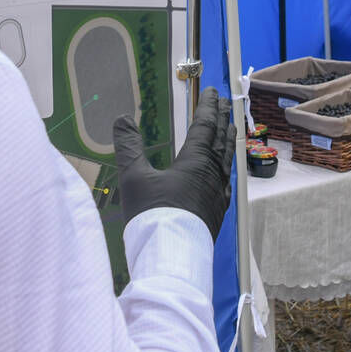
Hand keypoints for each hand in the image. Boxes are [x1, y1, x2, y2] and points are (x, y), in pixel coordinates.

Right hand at [113, 87, 233, 238]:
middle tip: (224, 103)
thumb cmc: (153, 216)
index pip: (206, 126)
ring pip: (226, 160)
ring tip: (228, 131)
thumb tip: (122, 118)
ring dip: (227, 141)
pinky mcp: (218, 212)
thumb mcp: (134, 178)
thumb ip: (129, 147)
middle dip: (221, 119)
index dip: (209, 107)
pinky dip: (224, 167)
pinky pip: (226, 180)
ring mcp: (218, 194)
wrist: (171, 260)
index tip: (214, 92)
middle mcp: (213, 174)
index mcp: (197, 161)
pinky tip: (222, 174)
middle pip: (221, 140)